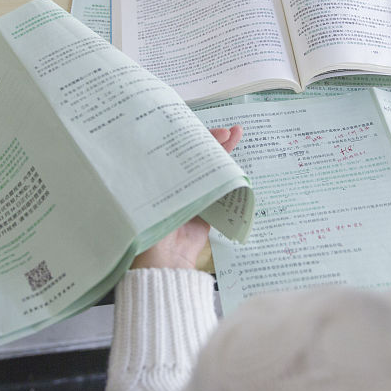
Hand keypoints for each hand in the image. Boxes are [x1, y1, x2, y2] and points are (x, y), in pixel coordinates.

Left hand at [130, 125, 242, 269]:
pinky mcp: (209, 209)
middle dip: (214, 141)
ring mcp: (194, 195)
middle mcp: (175, 183)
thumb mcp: (156, 190)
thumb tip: (177, 139)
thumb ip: (169, 168)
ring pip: (212, 168)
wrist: (165, 261)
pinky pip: (223, 187)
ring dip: (225, 153)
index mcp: (157, 177)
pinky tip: (239, 162)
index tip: (204, 129)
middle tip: (229, 132)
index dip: (191, 136)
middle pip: (197, 156)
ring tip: (237, 135)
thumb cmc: (150, 227)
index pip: (176, 149)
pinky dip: (232, 175)